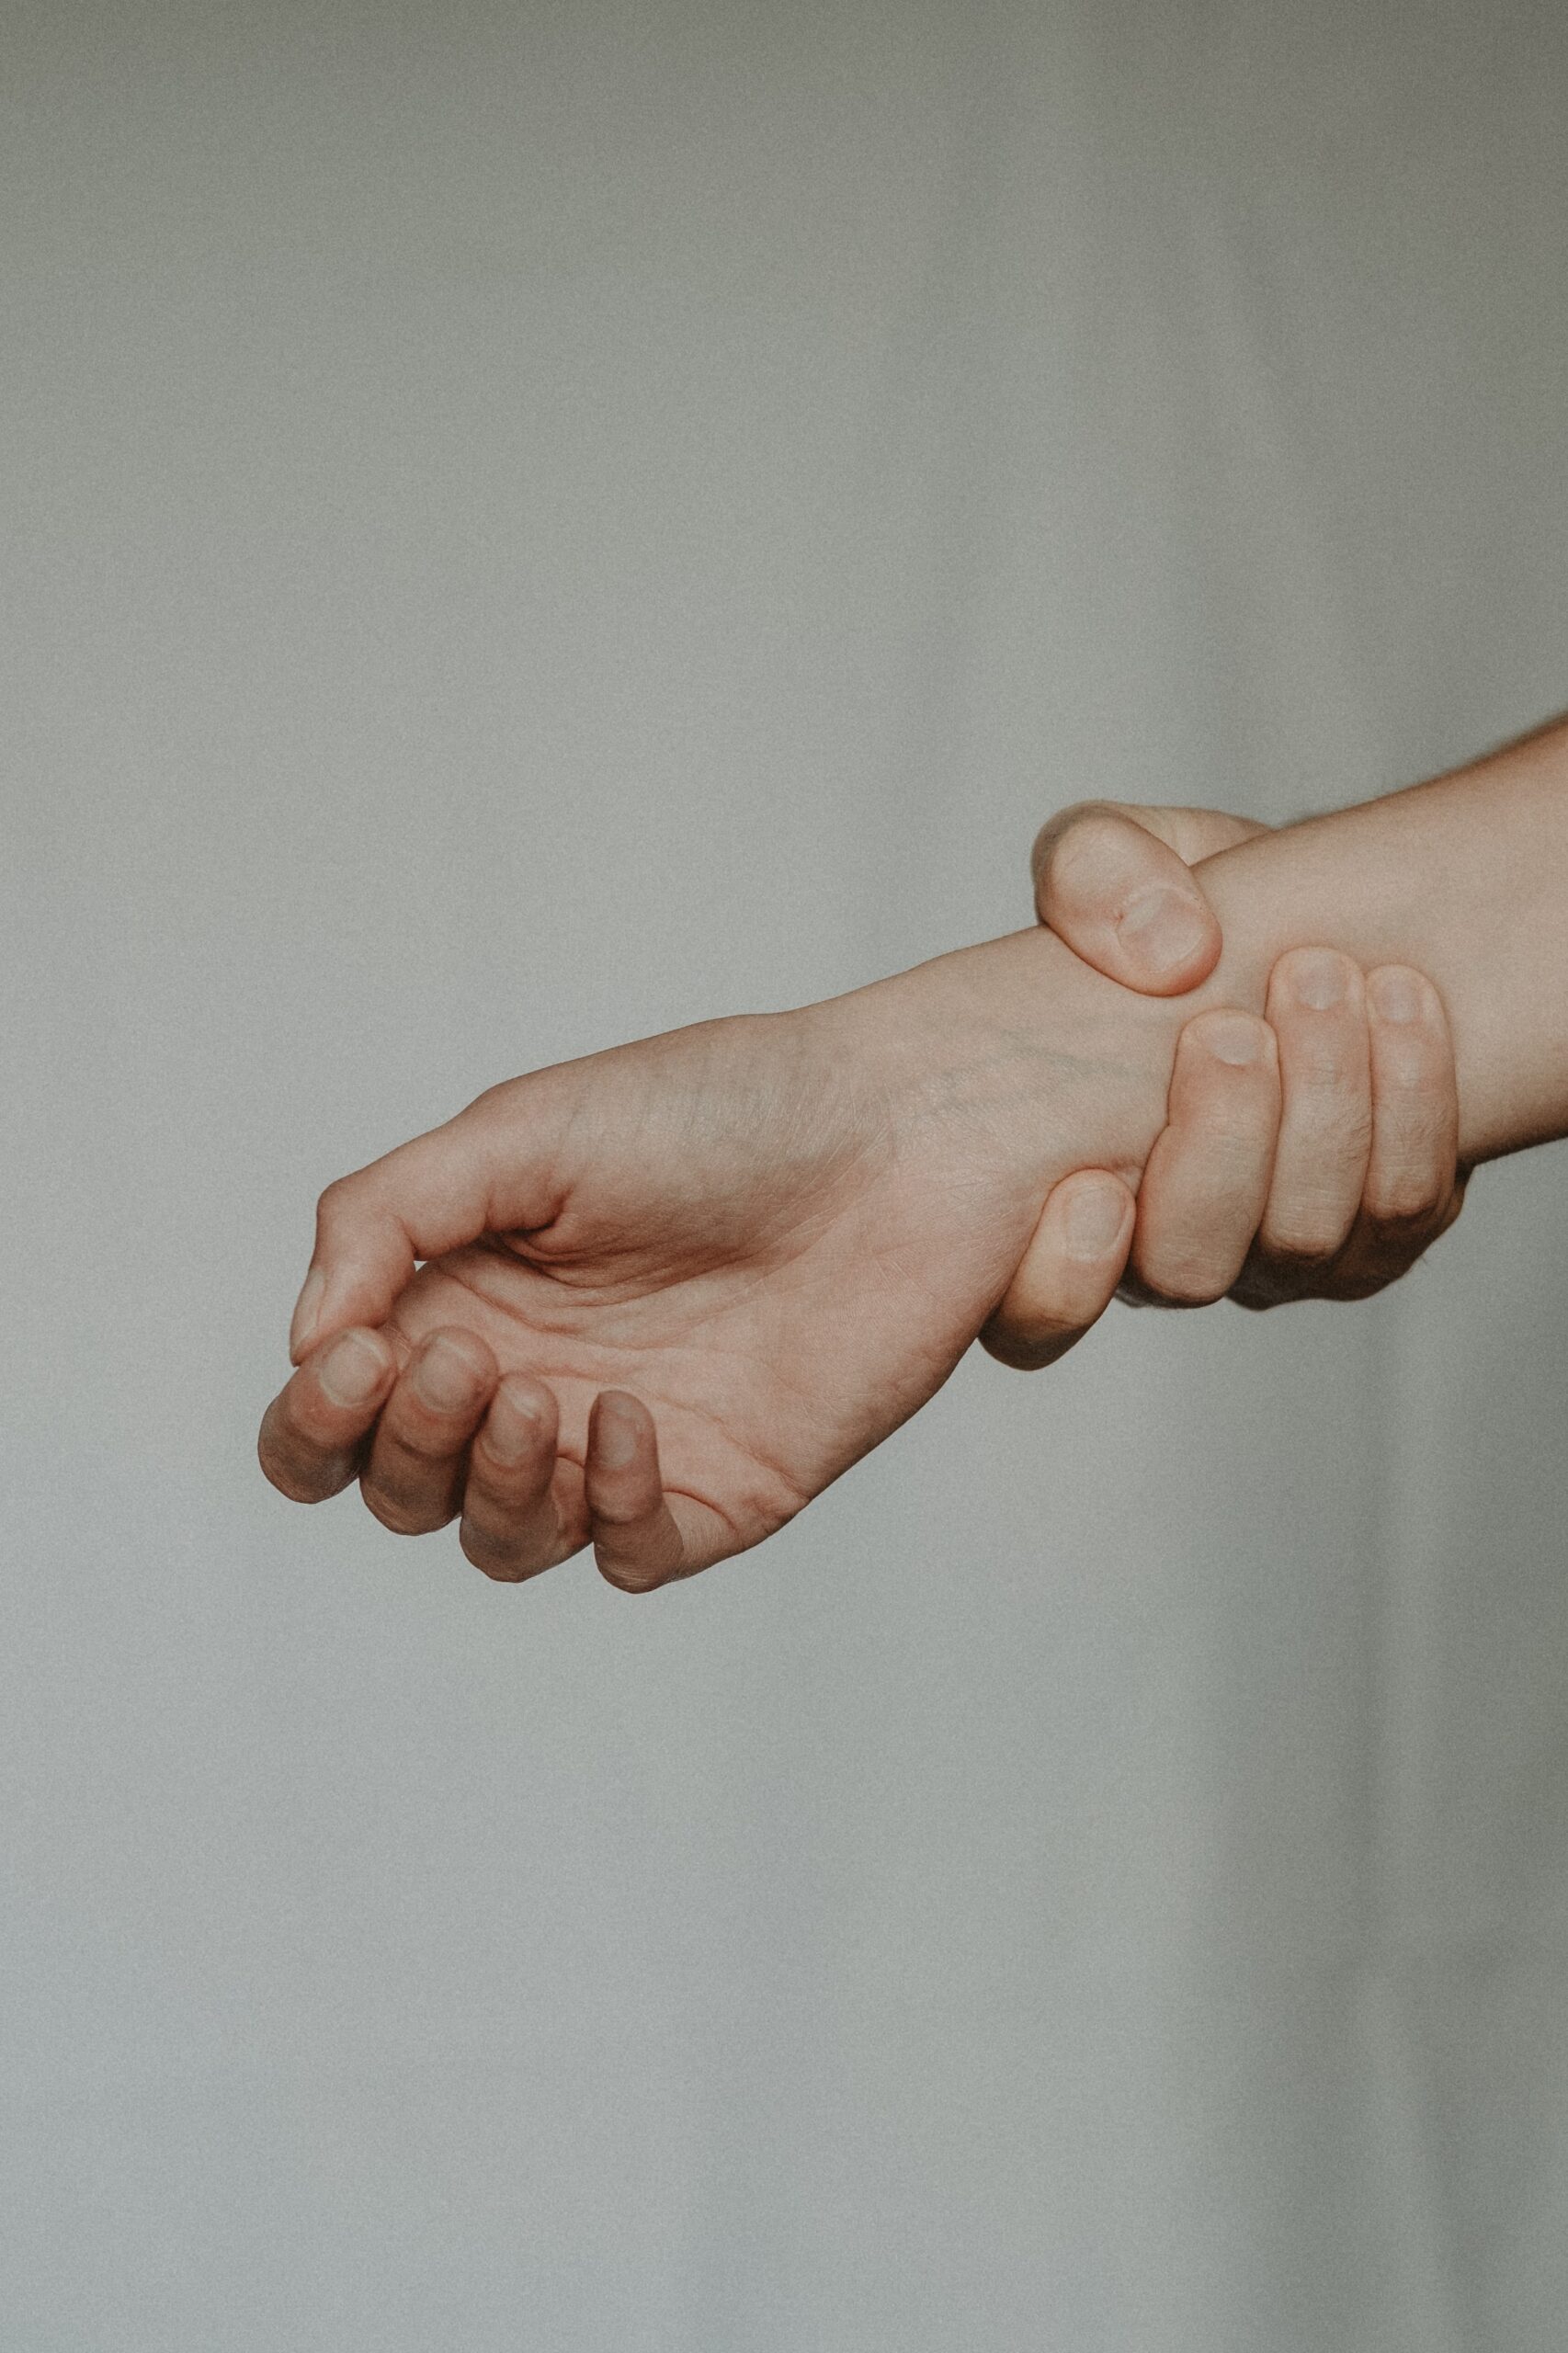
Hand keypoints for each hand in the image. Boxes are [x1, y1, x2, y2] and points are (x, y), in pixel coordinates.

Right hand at [259, 933, 1182, 1589]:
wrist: (898, 1132)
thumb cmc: (719, 1109)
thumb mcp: (522, 1131)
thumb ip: (387, 1217)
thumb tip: (305, 1339)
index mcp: (467, 1298)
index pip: (336, 1417)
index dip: (315, 1419)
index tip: (357, 1354)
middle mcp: (534, 1381)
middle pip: (402, 1492)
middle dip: (406, 1446)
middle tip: (476, 1359)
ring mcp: (628, 1444)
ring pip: (503, 1543)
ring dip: (497, 1487)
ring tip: (547, 1393)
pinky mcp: (725, 1486)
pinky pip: (629, 1556)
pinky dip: (608, 1512)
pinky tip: (632, 1422)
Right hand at [979, 802, 1466, 1369]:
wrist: (1303, 922)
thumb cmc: (1177, 912)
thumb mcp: (1110, 859)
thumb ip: (1092, 873)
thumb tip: (1166, 954)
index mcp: (1058, 1192)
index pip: (1030, 1318)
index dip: (1059, 1286)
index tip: (1092, 1187)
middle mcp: (1158, 1250)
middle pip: (1183, 1271)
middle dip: (1217, 1150)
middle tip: (1232, 1029)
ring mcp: (1271, 1253)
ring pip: (1297, 1243)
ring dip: (1321, 1109)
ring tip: (1325, 979)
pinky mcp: (1375, 1233)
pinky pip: (1401, 1208)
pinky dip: (1411, 1104)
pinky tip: (1402, 1002)